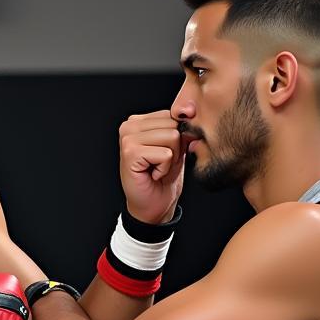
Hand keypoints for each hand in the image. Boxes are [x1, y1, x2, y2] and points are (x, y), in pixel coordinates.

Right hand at [118, 110, 185, 224]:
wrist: (154, 205)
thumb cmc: (163, 178)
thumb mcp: (177, 148)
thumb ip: (181, 129)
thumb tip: (191, 114)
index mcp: (138, 121)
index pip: (172, 115)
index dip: (177, 139)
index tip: (164, 155)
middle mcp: (129, 125)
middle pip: (173, 125)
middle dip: (174, 148)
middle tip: (160, 164)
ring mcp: (127, 138)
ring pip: (172, 137)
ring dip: (170, 159)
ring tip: (157, 168)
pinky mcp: (130, 152)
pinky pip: (165, 153)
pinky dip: (164, 168)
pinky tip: (153, 174)